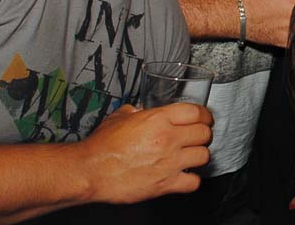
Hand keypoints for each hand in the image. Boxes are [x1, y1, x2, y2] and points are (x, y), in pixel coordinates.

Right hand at [76, 103, 212, 204]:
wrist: (89, 171)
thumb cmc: (101, 145)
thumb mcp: (120, 116)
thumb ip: (137, 111)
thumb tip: (142, 111)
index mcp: (159, 119)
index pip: (197, 112)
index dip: (204, 115)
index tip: (204, 119)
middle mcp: (168, 139)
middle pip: (204, 133)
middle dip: (203, 134)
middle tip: (197, 137)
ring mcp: (169, 162)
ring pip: (204, 156)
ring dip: (199, 155)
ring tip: (191, 155)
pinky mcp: (165, 184)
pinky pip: (193, 182)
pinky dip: (192, 179)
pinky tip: (184, 175)